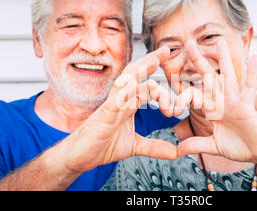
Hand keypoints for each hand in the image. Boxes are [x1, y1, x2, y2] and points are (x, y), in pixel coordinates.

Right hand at [64, 46, 176, 172]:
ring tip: (154, 60)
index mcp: (128, 104)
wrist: (79, 157)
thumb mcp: (135, 146)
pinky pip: (114, 100)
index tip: (177, 83)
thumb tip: (175, 152)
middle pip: (135, 75)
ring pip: (125, 82)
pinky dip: (124, 92)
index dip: (160, 78)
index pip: (145, 85)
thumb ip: (155, 146)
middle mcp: (120, 101)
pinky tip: (133, 83)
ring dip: (140, 71)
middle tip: (166, 50)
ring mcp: (110, 106)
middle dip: (151, 61)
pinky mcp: (103, 116)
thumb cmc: (101, 146)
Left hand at [175, 39, 256, 164]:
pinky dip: (252, 73)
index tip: (171, 85)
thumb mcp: (214, 146)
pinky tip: (253, 58)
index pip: (194, 96)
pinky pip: (250, 87)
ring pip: (228, 76)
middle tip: (188, 44)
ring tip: (220, 41)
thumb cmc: (240, 146)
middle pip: (208, 77)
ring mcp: (235, 101)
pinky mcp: (247, 106)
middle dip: (198, 60)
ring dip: (224, 59)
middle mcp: (222, 101)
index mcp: (212, 109)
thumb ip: (197, 145)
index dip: (182, 94)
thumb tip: (178, 150)